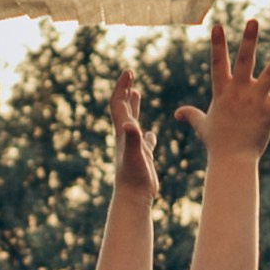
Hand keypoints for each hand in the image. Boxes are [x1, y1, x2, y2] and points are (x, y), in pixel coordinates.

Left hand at [107, 66, 158, 200]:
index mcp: (123, 132)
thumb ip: (134, 140)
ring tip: (136, 93)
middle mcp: (126, 137)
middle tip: (130, 75)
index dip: (122, 86)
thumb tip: (131, 124)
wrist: (133, 198)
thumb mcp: (135, 156)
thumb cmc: (134, 178)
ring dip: (134, 106)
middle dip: (125, 90)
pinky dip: (146, 134)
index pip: (119, 103)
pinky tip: (150, 134)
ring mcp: (133, 147)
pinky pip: (144, 142)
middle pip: (123, 108)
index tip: (129, 72)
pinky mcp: (142, 158)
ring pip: (132, 121)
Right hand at [174, 19, 269, 162]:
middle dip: (248, 40)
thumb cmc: (217, 143)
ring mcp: (255, 100)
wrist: (231, 161)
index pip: (218, 63)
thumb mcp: (202, 125)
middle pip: (243, 60)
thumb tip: (178, 114)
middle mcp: (239, 91)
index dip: (217, 45)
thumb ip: (191, 115)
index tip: (217, 26)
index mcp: (222, 91)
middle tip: (253, 20)